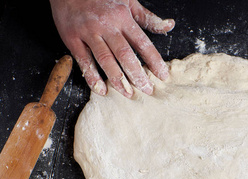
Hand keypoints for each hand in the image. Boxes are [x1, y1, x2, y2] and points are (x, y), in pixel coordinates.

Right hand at [50, 0, 174, 97]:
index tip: (162, 75)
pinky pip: (83, 60)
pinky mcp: (72, 38)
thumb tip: (169, 26)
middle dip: (137, 75)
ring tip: (127, 93)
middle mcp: (107, 26)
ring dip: (117, 79)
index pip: (143, 43)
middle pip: (125, 54)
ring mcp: (89, 33)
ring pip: (105, 59)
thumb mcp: (128, 2)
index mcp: (123, 18)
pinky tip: (100, 89)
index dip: (154, 61)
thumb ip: (148, 18)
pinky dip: (92, 76)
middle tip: (147, 90)